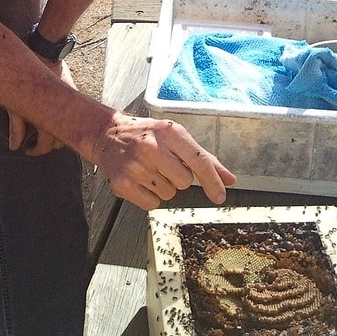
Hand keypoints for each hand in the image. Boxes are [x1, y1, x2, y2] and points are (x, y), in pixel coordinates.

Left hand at [8, 60, 74, 155]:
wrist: (45, 51)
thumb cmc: (26, 75)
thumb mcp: (17, 102)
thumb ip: (16, 125)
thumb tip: (14, 147)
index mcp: (48, 118)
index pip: (46, 145)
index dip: (36, 150)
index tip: (27, 149)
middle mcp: (63, 114)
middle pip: (61, 141)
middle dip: (50, 144)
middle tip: (36, 142)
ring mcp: (71, 104)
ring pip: (70, 130)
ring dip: (59, 133)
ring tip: (44, 130)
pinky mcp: (74, 94)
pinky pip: (71, 114)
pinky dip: (63, 120)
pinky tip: (53, 116)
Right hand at [89, 115, 235, 210]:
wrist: (107, 134)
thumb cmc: (146, 134)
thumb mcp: (175, 137)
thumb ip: (203, 158)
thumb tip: (229, 180)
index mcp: (169, 132)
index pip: (199, 161)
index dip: (212, 181)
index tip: (220, 196)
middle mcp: (152, 147)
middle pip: (184, 181)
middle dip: (178, 178)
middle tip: (163, 165)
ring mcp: (136, 166)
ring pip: (168, 194)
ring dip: (163, 186)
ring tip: (149, 169)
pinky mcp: (122, 183)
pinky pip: (152, 204)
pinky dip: (149, 196)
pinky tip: (140, 179)